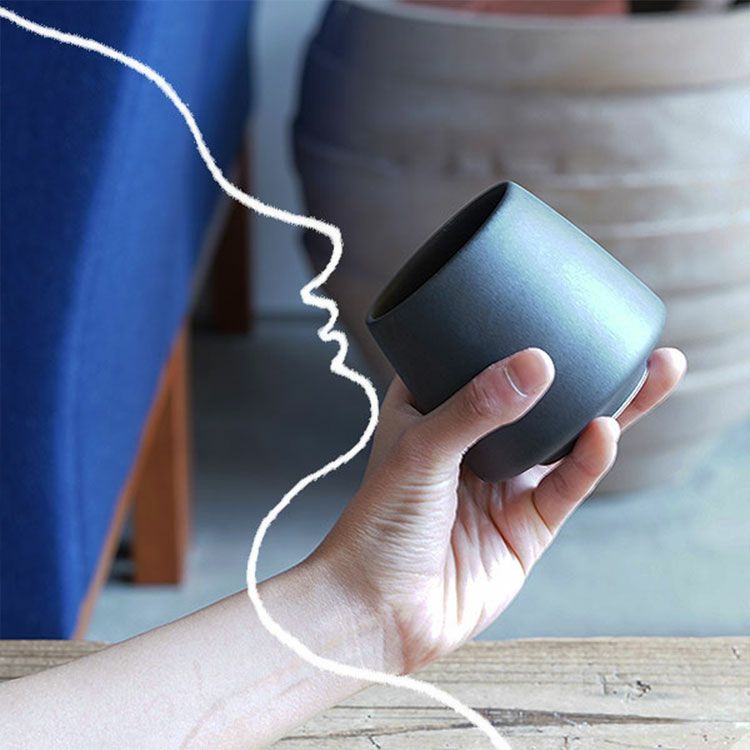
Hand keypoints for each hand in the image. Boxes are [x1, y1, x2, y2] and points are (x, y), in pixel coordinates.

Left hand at [315, 347, 685, 673]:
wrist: (378, 610)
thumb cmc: (378, 526)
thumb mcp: (420, 451)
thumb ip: (476, 408)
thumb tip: (538, 364)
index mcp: (433, 412)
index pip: (474, 358)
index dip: (507, 332)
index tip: (548, 300)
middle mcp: (473, 442)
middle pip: (534, 398)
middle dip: (580, 370)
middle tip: (628, 339)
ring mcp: (503, 483)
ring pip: (564, 438)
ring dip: (608, 409)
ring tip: (649, 373)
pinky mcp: (526, 525)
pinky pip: (565, 485)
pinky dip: (589, 460)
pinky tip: (606, 431)